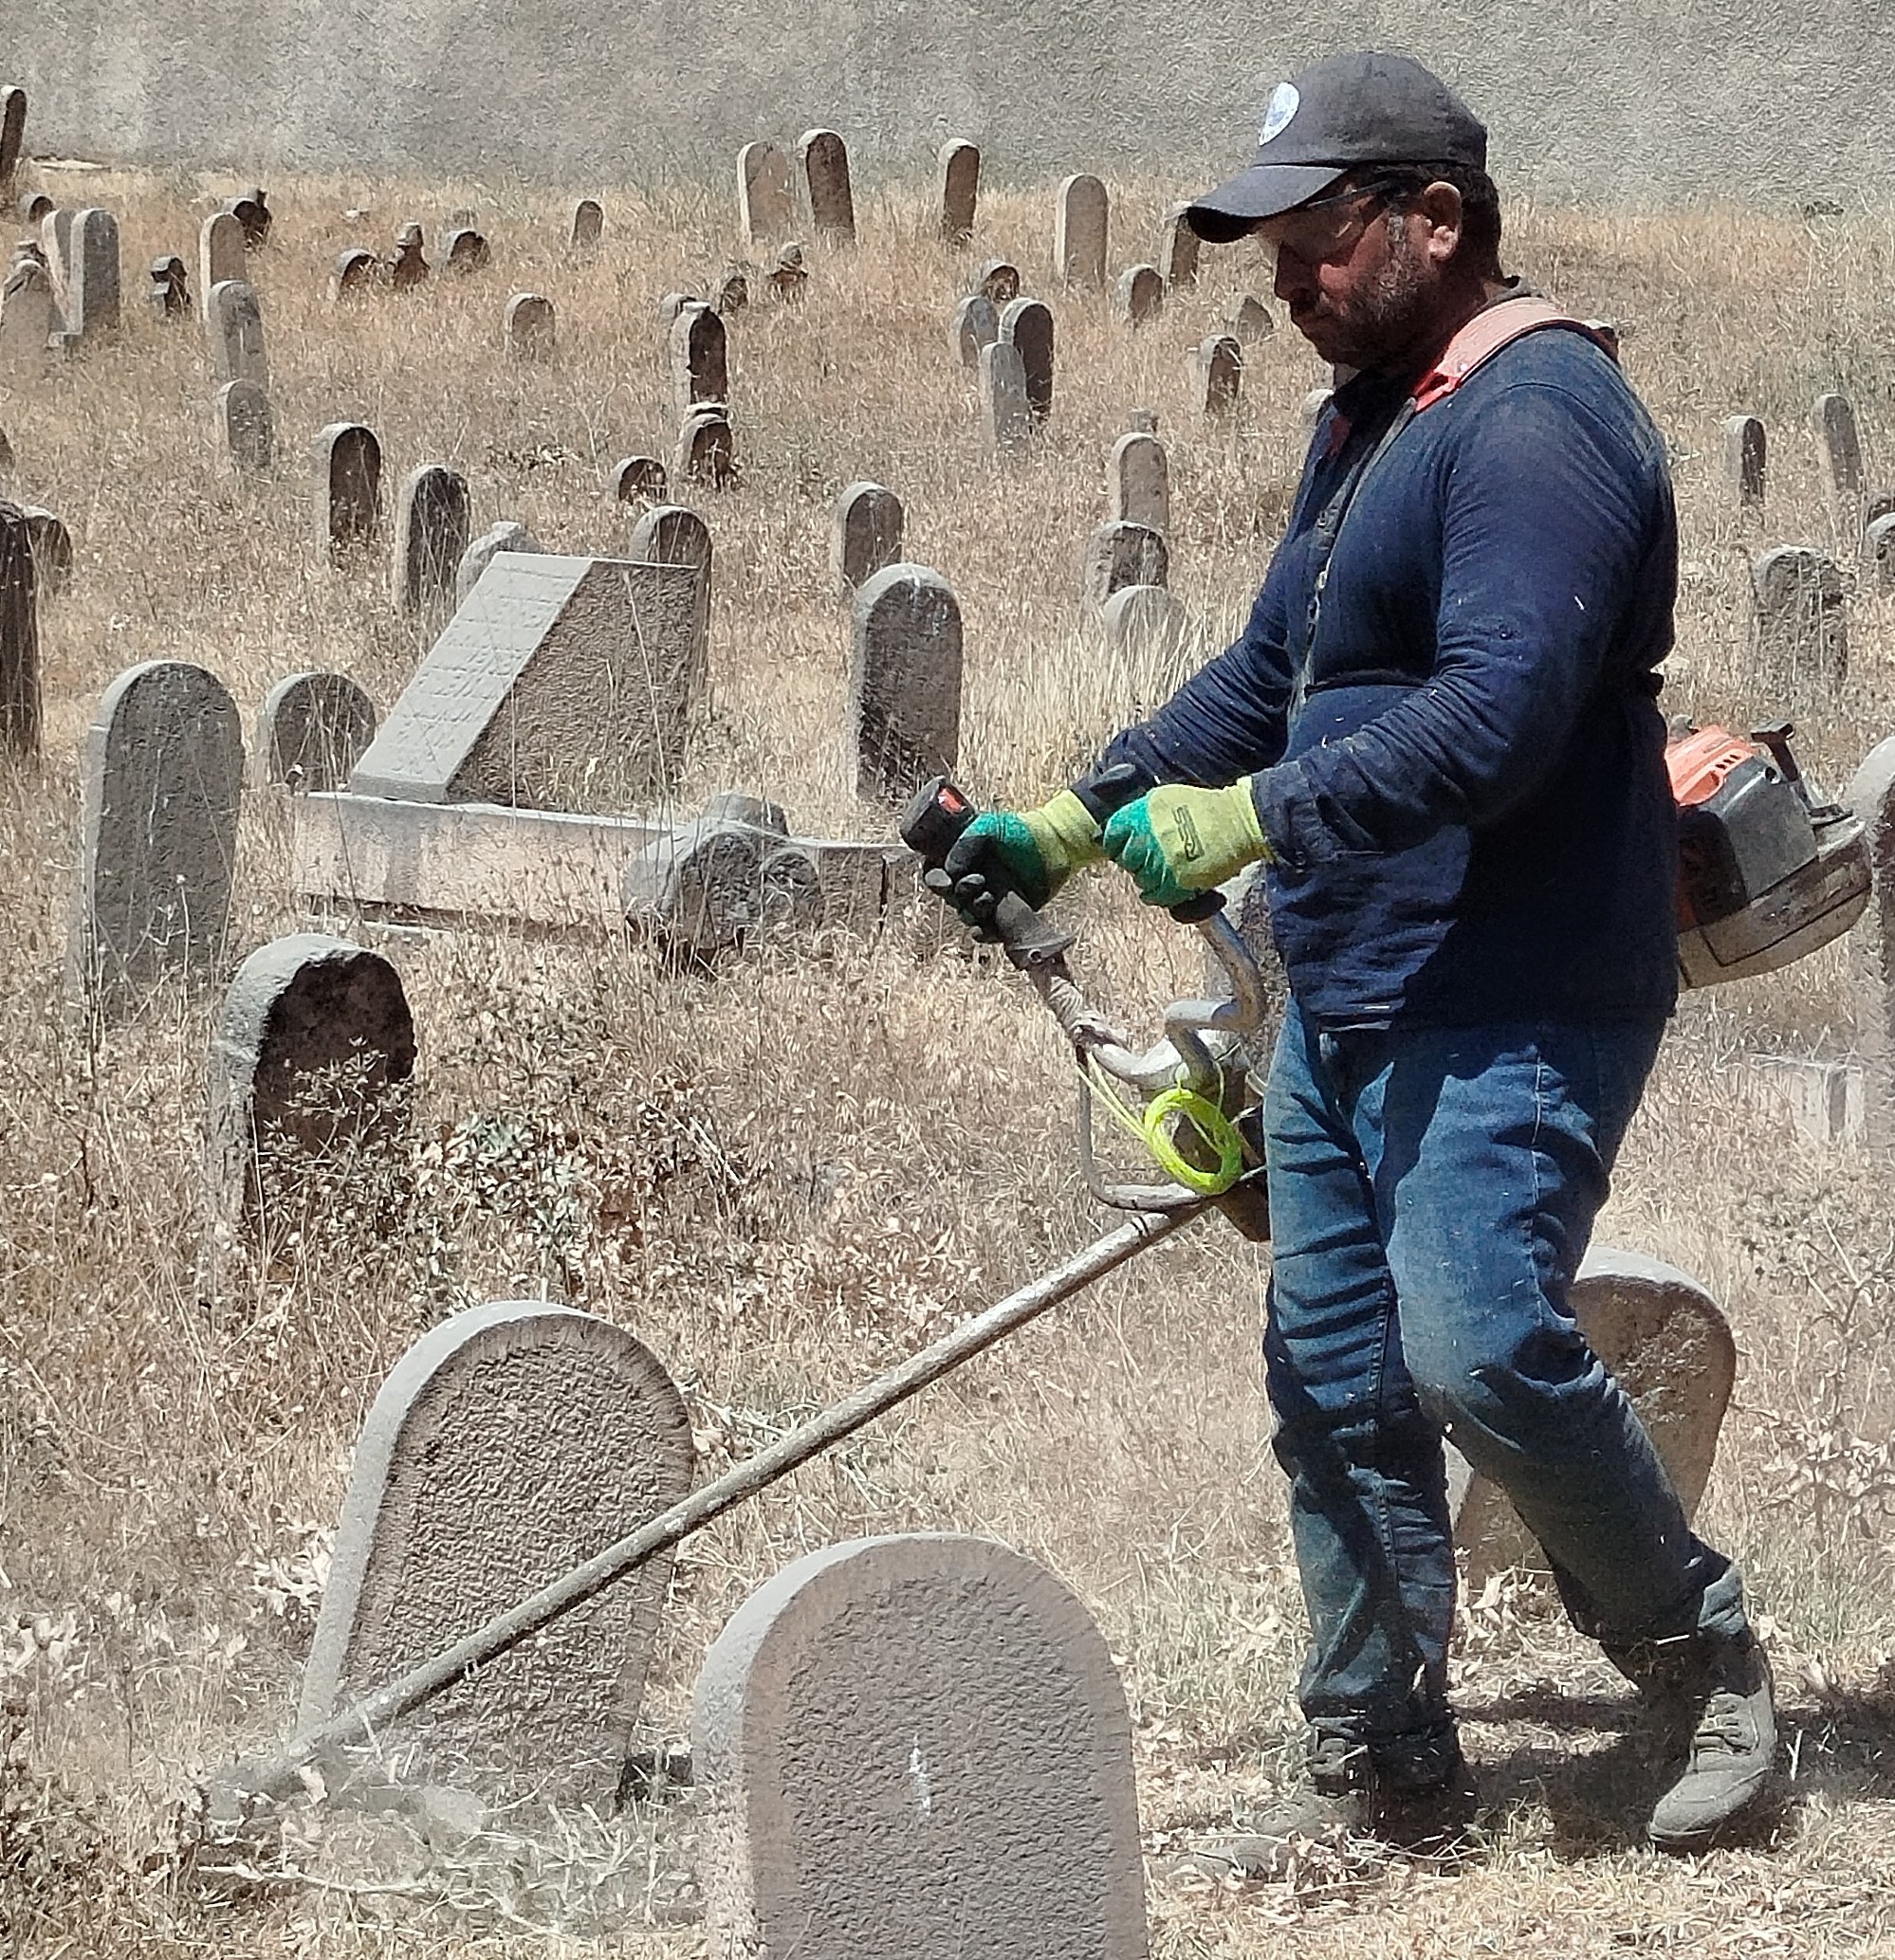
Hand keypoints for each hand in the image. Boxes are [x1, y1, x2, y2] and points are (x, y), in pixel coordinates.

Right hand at [934, 789, 1103, 926]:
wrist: (1054, 846)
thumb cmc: (1020, 832)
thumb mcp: (988, 828)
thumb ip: (964, 846)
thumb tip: (951, 873)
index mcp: (961, 859)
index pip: (934, 873)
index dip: (934, 880)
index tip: (946, 883)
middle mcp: (970, 880)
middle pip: (949, 897)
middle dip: (958, 894)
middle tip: (978, 883)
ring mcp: (987, 899)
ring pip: (966, 915)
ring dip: (971, 911)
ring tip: (989, 899)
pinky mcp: (1004, 916)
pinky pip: (986, 932)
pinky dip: (981, 933)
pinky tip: (982, 929)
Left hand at [1101, 779, 1271, 907]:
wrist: (1239, 822)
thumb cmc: (1206, 808)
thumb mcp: (1167, 796)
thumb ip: (1141, 812)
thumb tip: (1123, 828)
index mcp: (1144, 813)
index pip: (1113, 835)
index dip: (1117, 843)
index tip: (1125, 847)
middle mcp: (1149, 836)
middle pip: (1126, 859)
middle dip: (1135, 861)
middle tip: (1149, 858)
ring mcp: (1162, 861)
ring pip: (1140, 879)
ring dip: (1148, 877)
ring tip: (1164, 869)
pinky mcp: (1176, 881)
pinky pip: (1155, 896)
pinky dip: (1159, 893)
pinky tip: (1168, 884)